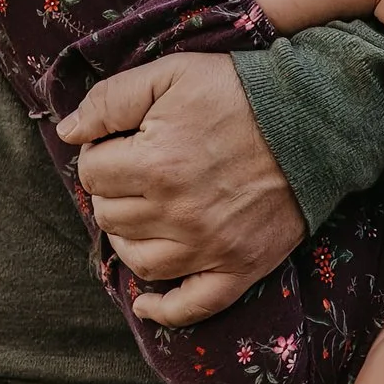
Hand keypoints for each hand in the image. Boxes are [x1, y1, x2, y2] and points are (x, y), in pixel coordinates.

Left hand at [57, 55, 303, 322]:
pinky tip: (145, 303)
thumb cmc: (240, 92)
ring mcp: (208, 247)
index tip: (121, 144)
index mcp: (155, 164)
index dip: (100, 155)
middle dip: (113, 193)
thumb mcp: (172, 73)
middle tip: (135, 173)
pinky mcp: (238, 268)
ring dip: (128, 239)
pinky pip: (192, 306)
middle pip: (110, 217)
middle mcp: (177, 214)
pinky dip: (163, 310)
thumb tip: (68, 132)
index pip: (92, 174)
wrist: (315, 121)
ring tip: (141, 215)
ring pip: (139, 261)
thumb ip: (111, 99)